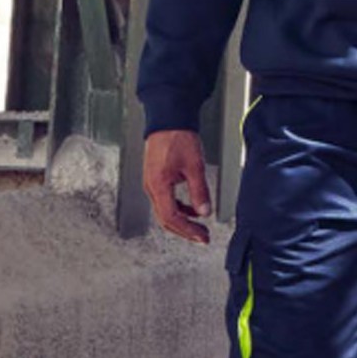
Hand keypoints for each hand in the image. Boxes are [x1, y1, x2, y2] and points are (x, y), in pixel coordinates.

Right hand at [144, 129, 212, 243]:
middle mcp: (151, 187)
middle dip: (185, 231)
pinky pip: (166, 200)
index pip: (171, 217)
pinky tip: (192, 209)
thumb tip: (204, 212)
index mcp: (158, 185)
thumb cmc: (178, 137)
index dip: (188, 230)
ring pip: (165, 211)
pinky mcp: (156, 178)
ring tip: (199, 227)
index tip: (202, 236)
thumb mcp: (194, 166)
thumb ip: (199, 191)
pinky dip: (179, 209)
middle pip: (166, 219)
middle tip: (202, 238)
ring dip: (183, 221)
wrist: (168, 119)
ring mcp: (152, 183)